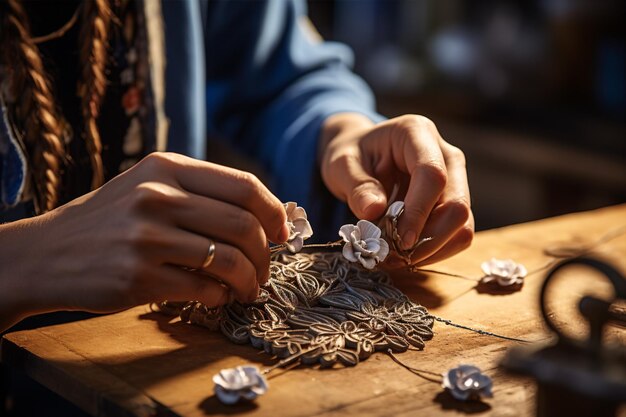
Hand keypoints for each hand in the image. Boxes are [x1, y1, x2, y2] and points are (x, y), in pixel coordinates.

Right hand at [0, 153, 288, 329]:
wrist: (45, 254)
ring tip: (247, 289)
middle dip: (266, 254)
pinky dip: (220, 297)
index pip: (244, 186)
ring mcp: (147, 237)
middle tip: (264, 270)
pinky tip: (216, 297)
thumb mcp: (148, 186)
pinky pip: (204, 289)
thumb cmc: (109, 220)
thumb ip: (199, 192)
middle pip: (244, 225)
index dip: (274, 212)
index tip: (280, 233)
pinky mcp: (139, 277)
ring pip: (230, 261)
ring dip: (250, 281)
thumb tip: (265, 213)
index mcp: (167, 168)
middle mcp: (159, 196)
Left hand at [320, 113, 473, 265]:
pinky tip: (407, 254)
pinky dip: (434, 251)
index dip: (418, 212)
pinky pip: (457, 235)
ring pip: (463, 225)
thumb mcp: (341, 165)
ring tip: (397, 257)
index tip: (400, 241)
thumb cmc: (352, 156)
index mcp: (416, 133)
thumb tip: (373, 211)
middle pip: (457, 204)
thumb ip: (356, 186)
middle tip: (395, 256)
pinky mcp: (454, 203)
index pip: (432, 174)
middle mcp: (445, 155)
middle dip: (429, 238)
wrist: (361, 157)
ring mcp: (455, 180)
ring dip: (432, 249)